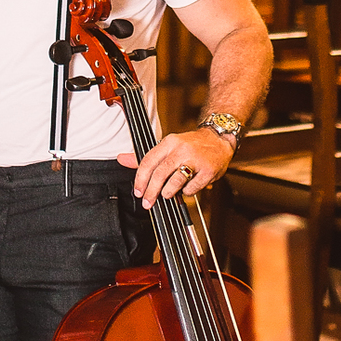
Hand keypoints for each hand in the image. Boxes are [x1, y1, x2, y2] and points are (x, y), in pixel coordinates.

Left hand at [119, 126, 234, 208]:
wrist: (218, 139)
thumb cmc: (191, 145)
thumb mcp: (168, 146)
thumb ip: (146, 156)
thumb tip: (122, 159)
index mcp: (169, 142)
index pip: (149, 161)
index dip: (140, 179)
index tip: (138, 191)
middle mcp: (182, 149)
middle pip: (160, 174)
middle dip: (151, 191)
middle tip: (147, 202)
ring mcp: (196, 160)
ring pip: (175, 182)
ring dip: (168, 192)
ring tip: (167, 194)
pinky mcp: (208, 171)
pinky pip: (192, 188)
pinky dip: (187, 192)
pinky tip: (187, 187)